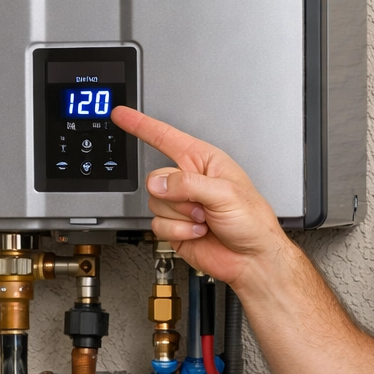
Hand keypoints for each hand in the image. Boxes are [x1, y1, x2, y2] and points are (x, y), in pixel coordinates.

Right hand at [111, 106, 292, 285]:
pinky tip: (199, 233)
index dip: (142, 126)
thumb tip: (159, 183)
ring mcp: (181, 205)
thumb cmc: (252, 220)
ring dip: (181, 216)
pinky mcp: (175, 226)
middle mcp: (190, 180)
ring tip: (204, 220)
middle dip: (179, 197)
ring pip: (155, 203)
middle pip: (156, 178)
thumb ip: (189, 184)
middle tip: (203, 207)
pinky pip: (158, 225)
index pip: (166, 138)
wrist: (251, 258)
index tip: (122, 116)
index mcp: (204, 162)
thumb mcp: (225, 193)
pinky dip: (178, 231)